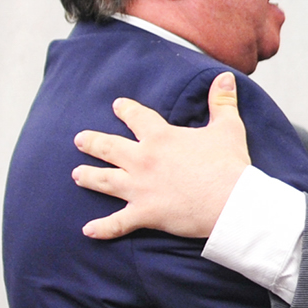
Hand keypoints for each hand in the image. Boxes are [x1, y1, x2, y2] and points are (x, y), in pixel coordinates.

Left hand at [72, 71, 250, 239]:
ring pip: (104, 180)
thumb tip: (226, 77)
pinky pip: (117, 223)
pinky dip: (102, 228)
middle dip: (92, 142)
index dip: (126, 110)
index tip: (118, 106)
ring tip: (77, 174)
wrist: (231, 202)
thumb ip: (222, 101)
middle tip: (79, 140)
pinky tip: (88, 230)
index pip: (137, 117)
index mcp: (160, 138)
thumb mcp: (228, 127)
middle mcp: (143, 160)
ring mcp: (140, 188)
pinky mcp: (145, 213)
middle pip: (109, 147)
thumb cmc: (229, 165)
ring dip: (88, 177)